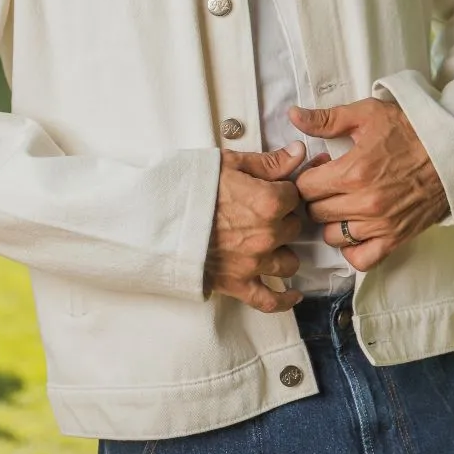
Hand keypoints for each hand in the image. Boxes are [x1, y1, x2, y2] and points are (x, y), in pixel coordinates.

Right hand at [204, 141, 329, 312]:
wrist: (155, 216)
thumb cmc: (189, 185)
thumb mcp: (230, 163)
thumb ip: (269, 162)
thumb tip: (299, 152)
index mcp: (268, 202)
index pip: (295, 196)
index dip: (283, 191)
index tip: (272, 190)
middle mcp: (267, 235)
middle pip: (293, 228)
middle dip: (282, 219)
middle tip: (262, 212)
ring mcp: (253, 262)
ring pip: (289, 262)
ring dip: (282, 252)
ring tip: (269, 243)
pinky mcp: (237, 284)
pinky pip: (270, 300)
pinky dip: (284, 299)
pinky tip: (293, 294)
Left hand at [288, 99, 448, 271]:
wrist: (452, 150)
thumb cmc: (409, 129)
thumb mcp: (367, 114)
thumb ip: (326, 119)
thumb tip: (293, 116)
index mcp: (353, 171)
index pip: (305, 187)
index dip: (307, 176)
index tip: (319, 168)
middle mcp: (364, 203)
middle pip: (315, 212)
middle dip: (316, 197)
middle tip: (330, 184)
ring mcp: (381, 224)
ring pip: (332, 236)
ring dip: (331, 221)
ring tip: (342, 204)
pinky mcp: (396, 238)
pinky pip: (361, 259)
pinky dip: (352, 249)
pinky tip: (354, 230)